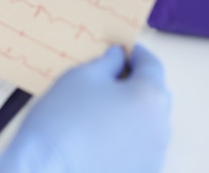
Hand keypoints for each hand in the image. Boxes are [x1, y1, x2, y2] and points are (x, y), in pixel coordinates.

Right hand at [0, 45, 170, 172]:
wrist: (47, 169)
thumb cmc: (62, 116)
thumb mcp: (80, 77)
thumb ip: (107, 62)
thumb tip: (118, 57)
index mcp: (150, 97)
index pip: (151, 65)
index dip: (136, 53)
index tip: (122, 48)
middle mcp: (161, 128)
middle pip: (152, 96)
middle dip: (134, 83)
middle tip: (106, 78)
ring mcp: (153, 157)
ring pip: (146, 125)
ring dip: (130, 113)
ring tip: (98, 111)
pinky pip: (136, 149)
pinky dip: (124, 139)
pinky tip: (97, 138)